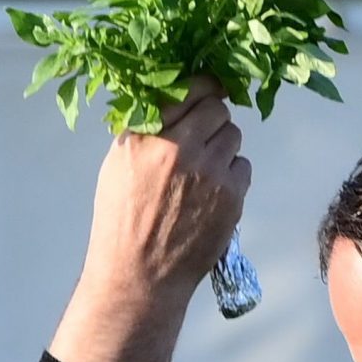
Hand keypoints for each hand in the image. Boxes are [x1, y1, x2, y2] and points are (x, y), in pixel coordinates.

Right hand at [80, 77, 248, 297]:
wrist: (139, 275)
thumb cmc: (122, 221)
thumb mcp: (118, 165)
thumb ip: (144, 129)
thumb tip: (173, 100)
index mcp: (144, 135)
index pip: (185, 89)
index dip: (202, 87)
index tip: (209, 89)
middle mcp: (178, 146)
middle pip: (216, 108)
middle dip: (213, 119)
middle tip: (204, 138)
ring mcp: (209, 170)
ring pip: (234, 135)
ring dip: (223, 147)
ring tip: (204, 172)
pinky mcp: (231, 194)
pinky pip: (243, 166)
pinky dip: (232, 175)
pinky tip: (213, 194)